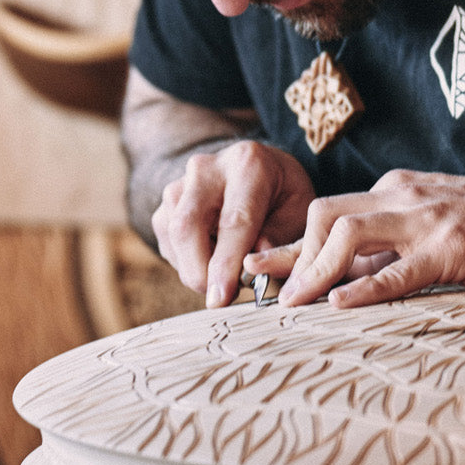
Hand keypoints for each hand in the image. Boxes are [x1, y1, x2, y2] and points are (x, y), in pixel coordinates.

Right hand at [151, 140, 314, 307]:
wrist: (256, 171)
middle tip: (218, 300)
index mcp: (248, 164)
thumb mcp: (298, 211)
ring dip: (194, 269)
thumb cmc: (282, 195)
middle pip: (188, 226)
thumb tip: (252, 269)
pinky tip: (212, 261)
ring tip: (224, 277)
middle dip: (199, 271)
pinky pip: (167, 242)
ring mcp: (181, 183)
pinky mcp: (166, 204)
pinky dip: (187, 263)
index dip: (226, 263)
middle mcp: (207, 168)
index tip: (222, 298)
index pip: (234, 220)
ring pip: (173, 237)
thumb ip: (279, 238)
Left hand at [244, 169, 464, 307]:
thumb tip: (348, 271)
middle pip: (325, 215)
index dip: (289, 241)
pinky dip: (364, 288)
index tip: (256, 263)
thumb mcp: (436, 219)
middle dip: (290, 254)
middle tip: (267, 292)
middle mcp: (404, 198)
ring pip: (349, 235)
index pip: (329, 212)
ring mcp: (427, 222)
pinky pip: (398, 270)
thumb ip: (395, 239)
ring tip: (293, 305)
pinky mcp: (452, 250)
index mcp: (397, 191)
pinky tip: (340, 305)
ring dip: (314, 270)